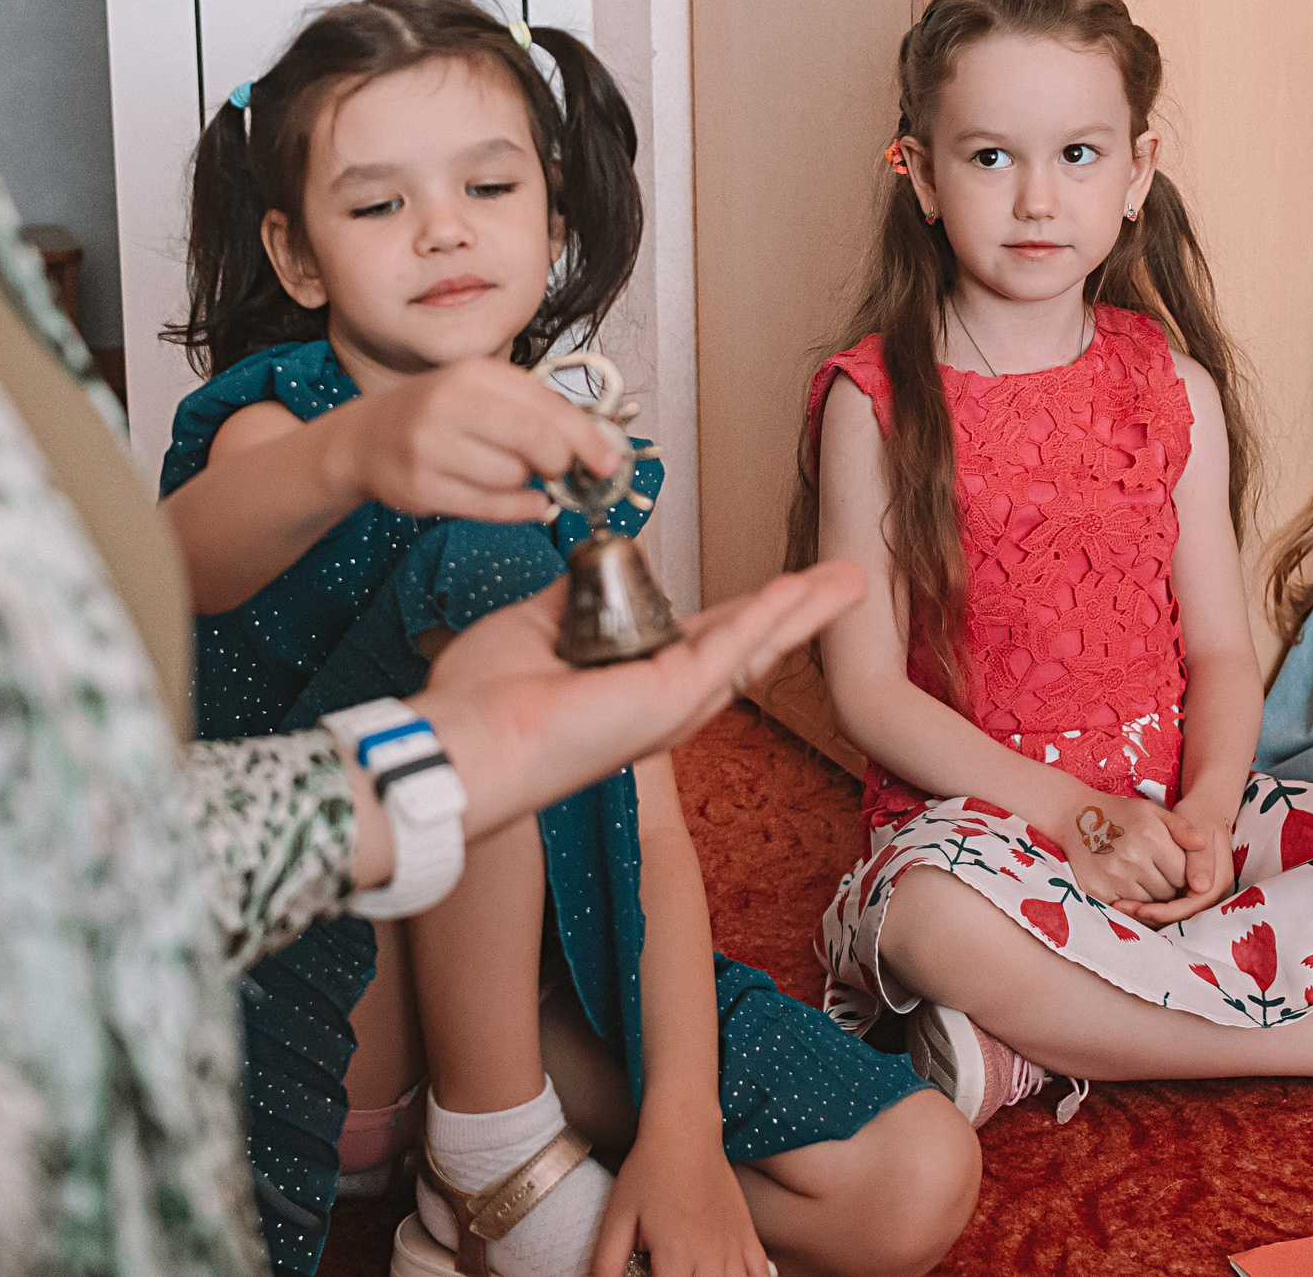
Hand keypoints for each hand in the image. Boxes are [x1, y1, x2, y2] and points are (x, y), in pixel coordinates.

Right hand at [328, 358, 620, 523]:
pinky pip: (489, 507)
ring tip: (509, 472)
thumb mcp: (485, 393)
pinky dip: (518, 508)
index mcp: (475, 374)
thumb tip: (597, 442)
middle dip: (559, 461)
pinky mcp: (421, 486)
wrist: (368, 438)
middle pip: (535, 440)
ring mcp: (431, 446)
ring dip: (525, 483)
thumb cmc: (440, 415)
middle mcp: (450, 403)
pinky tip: (525, 501)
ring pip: (512, 476)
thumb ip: (538, 410)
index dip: (587, 437)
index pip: (548, 406)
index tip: (609, 459)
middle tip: (558, 468)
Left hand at [412, 562, 865, 842]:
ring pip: (754, 644)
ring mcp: (672, 703)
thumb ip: (572, 600)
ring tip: (847, 583)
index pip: (704, 639)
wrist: (465, 741)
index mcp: (631, 683)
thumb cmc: (482, 702)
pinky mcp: (671, 698)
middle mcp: (661, 699)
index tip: (778, 588)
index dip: (745, 610)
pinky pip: (730, 645)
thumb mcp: (533, 627)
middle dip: (800, 611)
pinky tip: (801, 591)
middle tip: (844, 582)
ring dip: (803, 609)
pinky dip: (768, 615)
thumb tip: (589, 570)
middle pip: (749, 644)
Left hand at [592, 1124, 767, 1276]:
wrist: (685, 1133)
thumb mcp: (617, 1218)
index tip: (652, 1276)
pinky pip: (760, 1276)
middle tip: (672, 1273)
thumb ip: (606, 1263)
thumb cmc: (649, 1172)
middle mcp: (709, 1257)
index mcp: (675, 1255)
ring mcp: (733, 1248)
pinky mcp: (748, 1237)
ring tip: (697, 1276)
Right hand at [1058, 791, 1204, 910]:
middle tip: (1158, 875)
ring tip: (1142, 880)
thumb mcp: (1153, 812)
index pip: (1183, 875)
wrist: (1075, 816)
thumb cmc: (1120, 813)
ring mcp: (1113, 876)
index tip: (1174, 870)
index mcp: (1151, 837)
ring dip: (1150, 898)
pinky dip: (1129, 903)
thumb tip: (1204, 845)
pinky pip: (1125, 909)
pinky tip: (1127, 888)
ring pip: (1148, 904)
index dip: (1182, 876)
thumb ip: (1182, 828)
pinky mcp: (1096, 890)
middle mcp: (1133, 858)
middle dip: (1168, 888)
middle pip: (1167, 893)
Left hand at [1122, 790, 1236, 927]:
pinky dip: (1149, 904)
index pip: (1192, 907)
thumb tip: (1200, 887)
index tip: (1141, 909)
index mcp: (1218, 881)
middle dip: (1152, 916)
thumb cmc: (1199, 815)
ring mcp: (1199, 891)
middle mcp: (1210, 891)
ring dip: (1147, 913)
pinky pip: (1168, 904)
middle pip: (1181, 915)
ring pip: (1172, 913)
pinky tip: (1128, 901)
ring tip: (1121, 906)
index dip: (1166, 912)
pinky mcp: (1186, 888)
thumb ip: (1201, 860)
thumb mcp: (1200, 830)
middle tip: (1123, 909)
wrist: (1205, 808)